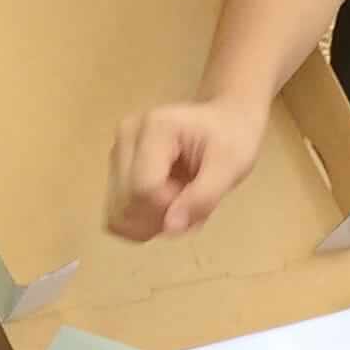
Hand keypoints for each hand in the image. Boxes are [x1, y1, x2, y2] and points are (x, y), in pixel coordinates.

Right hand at [107, 94, 265, 240]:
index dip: (171, 208)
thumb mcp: (231, 167)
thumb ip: (203, 198)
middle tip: (193, 200)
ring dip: (153, 221)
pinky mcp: (116, 168)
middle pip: (128, 202)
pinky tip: (167, 204)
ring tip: (182, 199)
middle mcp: (127, 136)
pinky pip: (119, 212)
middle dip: (162, 216)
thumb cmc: (233, 138)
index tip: (198, 196)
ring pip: (120, 212)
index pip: (145, 189)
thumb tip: (170, 228)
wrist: (225, 120)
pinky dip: (143, 220)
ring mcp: (117, 152)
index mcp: (155, 128)